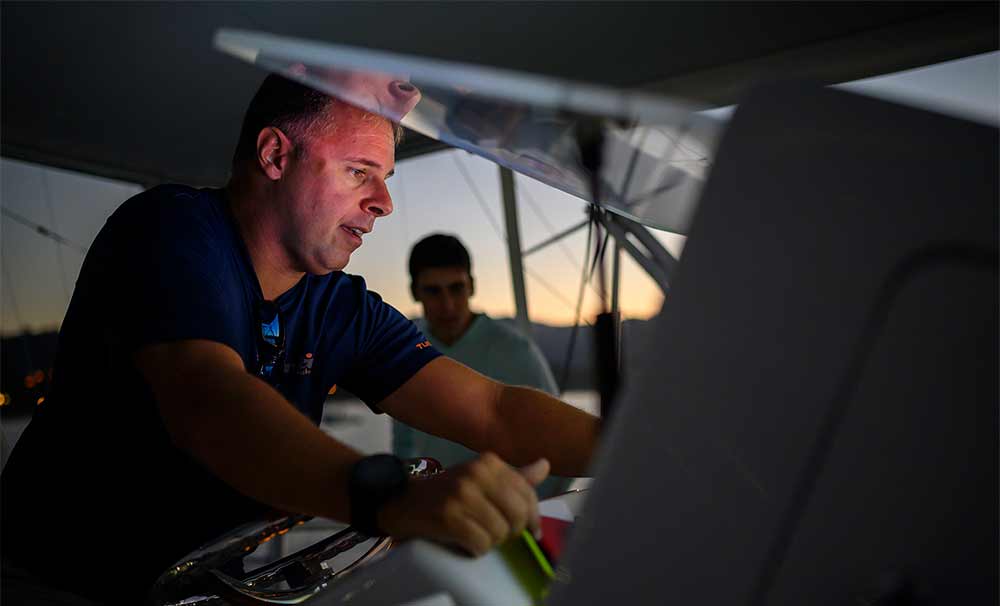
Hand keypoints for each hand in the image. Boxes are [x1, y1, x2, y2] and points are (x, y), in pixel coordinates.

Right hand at [376, 452, 549, 555]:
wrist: (403, 500)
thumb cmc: (448, 492)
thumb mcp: (481, 478)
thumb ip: (514, 476)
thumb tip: (545, 466)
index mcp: (489, 462)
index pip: (528, 494)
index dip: (532, 517)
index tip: (530, 530)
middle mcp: (477, 473)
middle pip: (518, 515)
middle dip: (512, 531)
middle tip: (497, 533)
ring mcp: (462, 494)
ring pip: (501, 533)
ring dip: (491, 542)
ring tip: (477, 534)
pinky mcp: (449, 516)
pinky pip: (481, 545)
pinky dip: (476, 549)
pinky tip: (466, 541)